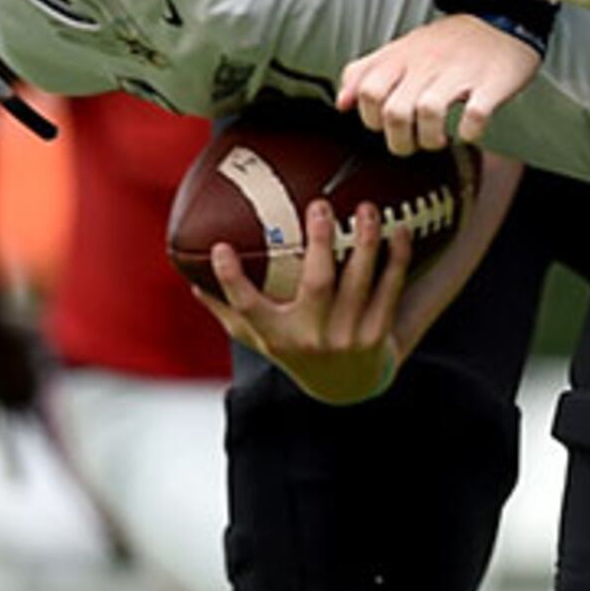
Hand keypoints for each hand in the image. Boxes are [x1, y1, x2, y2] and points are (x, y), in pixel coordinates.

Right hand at [199, 198, 409, 403]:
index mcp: (276, 335)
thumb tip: (189, 279)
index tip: (220, 248)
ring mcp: (348, 337)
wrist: (347, 387)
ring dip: (365, 242)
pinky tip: (400, 230)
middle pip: (317, 284)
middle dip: (319, 242)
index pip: (247, 306)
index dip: (230, 280)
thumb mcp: (258, 337)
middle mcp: (313, 337)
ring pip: (360, 282)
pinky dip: (396, 259)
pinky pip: (391, 290)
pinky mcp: (378, 334)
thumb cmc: (295, 349)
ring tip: (366, 207)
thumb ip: (227, 309)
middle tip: (319, 203)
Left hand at [343, 14, 543, 154]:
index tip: (385, 126)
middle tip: (412, 143)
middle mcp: (427, 63)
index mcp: (403, 56)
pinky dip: (469, 132)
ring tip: (438, 139)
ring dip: (430, 138)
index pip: (368, 91)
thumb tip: (341, 102)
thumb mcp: (401, 49)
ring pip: (429, 112)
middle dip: (399, 140)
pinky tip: (468, 132)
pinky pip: (475, 114)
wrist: (503, 19)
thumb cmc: (450, 43)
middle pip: (395, 111)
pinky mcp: (491, 83)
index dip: (371, 118)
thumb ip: (366, 72)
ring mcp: (459, 73)